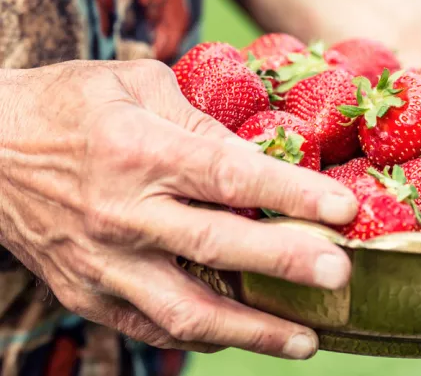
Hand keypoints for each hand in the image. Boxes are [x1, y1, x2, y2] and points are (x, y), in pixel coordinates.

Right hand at [0, 60, 357, 358]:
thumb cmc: (70, 107)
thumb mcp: (138, 87)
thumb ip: (204, 123)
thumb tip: (265, 159)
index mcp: (139, 151)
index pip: (230, 176)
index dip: (292, 194)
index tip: (343, 210)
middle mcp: (123, 214)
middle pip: (218, 246)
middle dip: (286, 264)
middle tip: (339, 275)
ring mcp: (103, 263)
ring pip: (187, 311)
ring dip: (252, 331)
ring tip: (306, 341)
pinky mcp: (88, 294)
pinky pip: (153, 328)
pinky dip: (204, 337)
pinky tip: (244, 336)